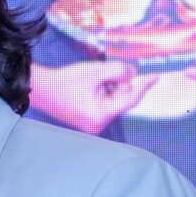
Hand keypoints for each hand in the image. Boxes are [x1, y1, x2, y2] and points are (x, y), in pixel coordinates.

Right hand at [27, 59, 154, 135]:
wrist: (40, 89)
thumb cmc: (65, 81)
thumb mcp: (95, 71)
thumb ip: (119, 71)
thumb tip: (133, 73)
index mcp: (101, 114)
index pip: (131, 99)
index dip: (144, 86)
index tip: (156, 76)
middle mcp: (98, 124)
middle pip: (121, 102)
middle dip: (120, 86)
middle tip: (111, 72)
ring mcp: (91, 125)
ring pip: (112, 104)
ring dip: (110, 89)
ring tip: (94, 79)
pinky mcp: (86, 122)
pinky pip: (103, 107)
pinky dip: (103, 95)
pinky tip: (91, 86)